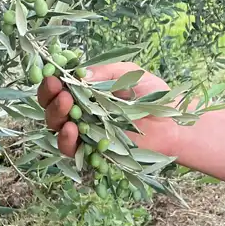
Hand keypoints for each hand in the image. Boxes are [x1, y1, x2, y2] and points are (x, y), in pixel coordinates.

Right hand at [37, 60, 170, 158]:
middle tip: (58, 90)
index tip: (52, 75)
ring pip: (58, 129)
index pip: (60, 88)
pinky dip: (68, 141)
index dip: (52, 82)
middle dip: (50, 98)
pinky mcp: (95, 153)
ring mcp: (87, 134)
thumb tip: (79, 74)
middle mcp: (82, 114)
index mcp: (87, 93)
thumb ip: (104, 72)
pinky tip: (72, 129)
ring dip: (56, 117)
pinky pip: (74, 150)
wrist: (173, 123)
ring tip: (65, 105)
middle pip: (53, 109)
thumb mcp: (128, 73)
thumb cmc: (154, 95)